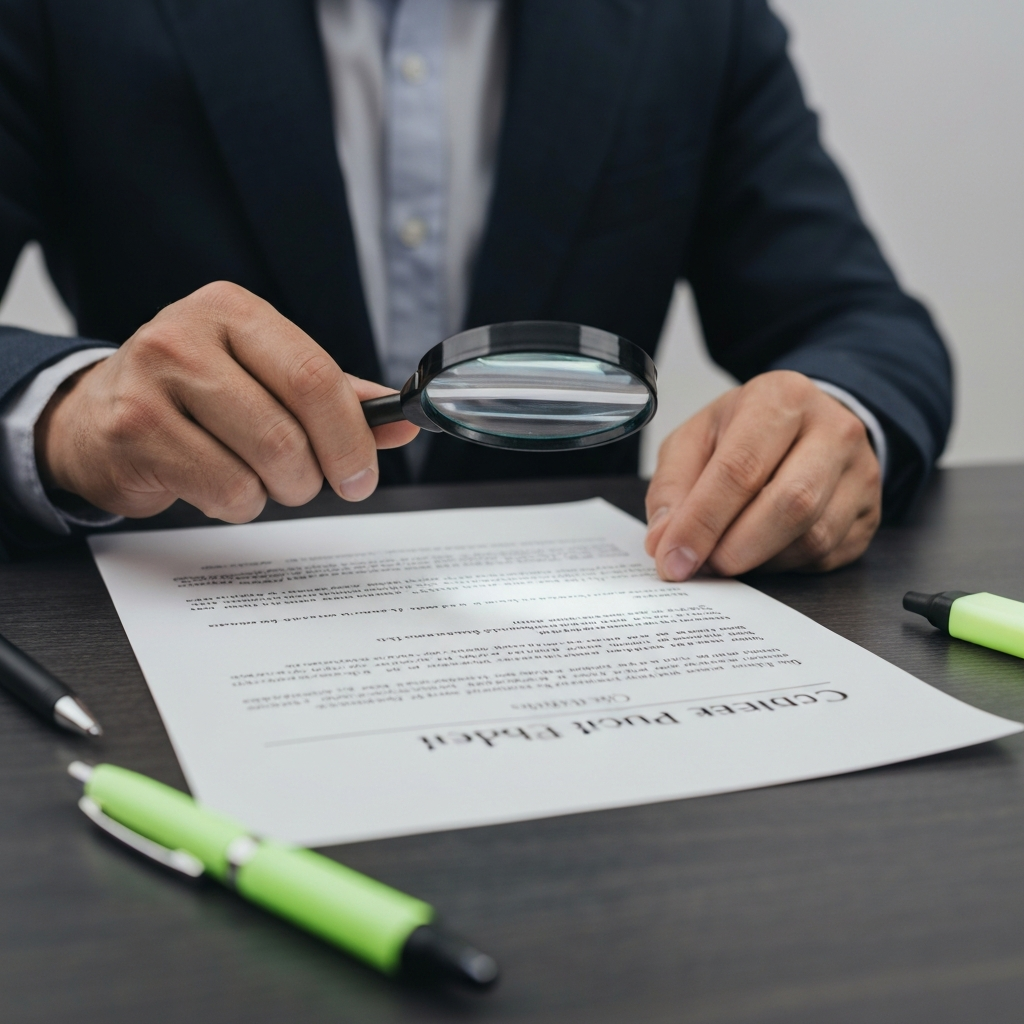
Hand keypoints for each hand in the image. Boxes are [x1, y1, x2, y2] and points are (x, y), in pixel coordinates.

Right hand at [36, 281, 417, 521]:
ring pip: (261, 465)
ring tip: (255, 475)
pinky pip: (224, 491)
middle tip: (318, 484)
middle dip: (318, 473)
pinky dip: (237, 504)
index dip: (351, 435)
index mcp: (233, 309)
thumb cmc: (194, 397)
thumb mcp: (265, 378)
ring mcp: (152, 382)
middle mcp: (187, 334)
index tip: (363, 472)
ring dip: (276, 490)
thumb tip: (401, 423)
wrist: (96, 416)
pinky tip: (215, 481)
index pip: (314, 375)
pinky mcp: (133, 432)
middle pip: (290, 427)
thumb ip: (336, 397)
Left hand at [644, 371, 881, 578]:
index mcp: (781, 397)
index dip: (703, 521)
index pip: (740, 468)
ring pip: (812, 537)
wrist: (806, 426)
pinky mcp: (869, 514)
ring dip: (758, 561)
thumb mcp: (695, 440)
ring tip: (725, 555)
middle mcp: (833, 430)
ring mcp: (860, 473)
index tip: (673, 558)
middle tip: (700, 566)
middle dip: (734, 548)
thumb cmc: (743, 432)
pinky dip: (782, 566)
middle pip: (789, 504)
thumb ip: (672, 488)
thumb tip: (664, 541)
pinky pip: (825, 556)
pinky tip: (760, 551)